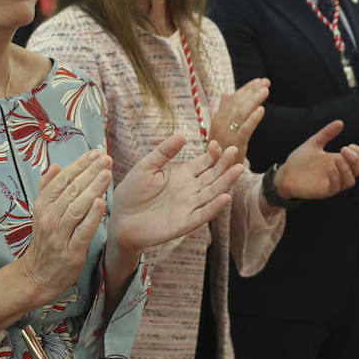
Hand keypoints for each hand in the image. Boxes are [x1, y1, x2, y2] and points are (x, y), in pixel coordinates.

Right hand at [16, 150, 112, 304]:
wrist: (38, 274)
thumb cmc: (45, 240)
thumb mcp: (41, 212)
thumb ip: (47, 188)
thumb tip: (55, 166)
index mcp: (43, 206)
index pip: (61, 180)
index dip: (79, 165)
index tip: (94, 153)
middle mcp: (49, 218)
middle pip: (71, 191)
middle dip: (90, 172)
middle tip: (106, 158)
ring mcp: (59, 235)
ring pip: (77, 208)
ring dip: (93, 189)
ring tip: (107, 174)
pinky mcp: (71, 251)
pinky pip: (82, 231)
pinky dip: (92, 217)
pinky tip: (102, 203)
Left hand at [109, 135, 242, 253]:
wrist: (120, 219)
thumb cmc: (131, 193)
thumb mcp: (146, 167)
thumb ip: (163, 152)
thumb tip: (181, 135)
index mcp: (181, 175)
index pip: (204, 163)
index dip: (213, 154)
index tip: (217, 144)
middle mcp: (189, 190)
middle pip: (213, 176)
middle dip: (224, 164)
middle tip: (234, 150)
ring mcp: (188, 206)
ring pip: (212, 193)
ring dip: (226, 182)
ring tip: (238, 169)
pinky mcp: (184, 223)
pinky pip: (202, 215)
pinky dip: (214, 207)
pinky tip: (224, 197)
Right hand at [209, 78, 268, 159]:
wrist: (217, 170)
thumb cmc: (221, 149)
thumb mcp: (220, 128)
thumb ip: (223, 110)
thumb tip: (226, 93)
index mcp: (219, 117)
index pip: (233, 99)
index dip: (246, 89)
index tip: (258, 81)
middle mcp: (221, 122)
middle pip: (238, 103)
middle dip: (252, 91)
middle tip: (266, 82)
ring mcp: (227, 132)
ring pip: (242, 112)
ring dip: (254, 100)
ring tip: (265, 90)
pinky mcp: (235, 143)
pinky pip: (245, 129)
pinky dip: (253, 118)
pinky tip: (262, 110)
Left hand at [274, 120, 358, 200]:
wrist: (285, 174)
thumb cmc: (300, 160)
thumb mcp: (314, 143)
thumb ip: (326, 134)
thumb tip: (340, 122)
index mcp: (339, 161)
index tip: (351, 145)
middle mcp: (339, 173)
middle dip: (356, 159)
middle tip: (344, 149)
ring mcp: (333, 183)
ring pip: (350, 181)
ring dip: (347, 169)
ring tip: (338, 157)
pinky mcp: (325, 191)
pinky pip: (336, 187)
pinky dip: (336, 178)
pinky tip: (330, 169)